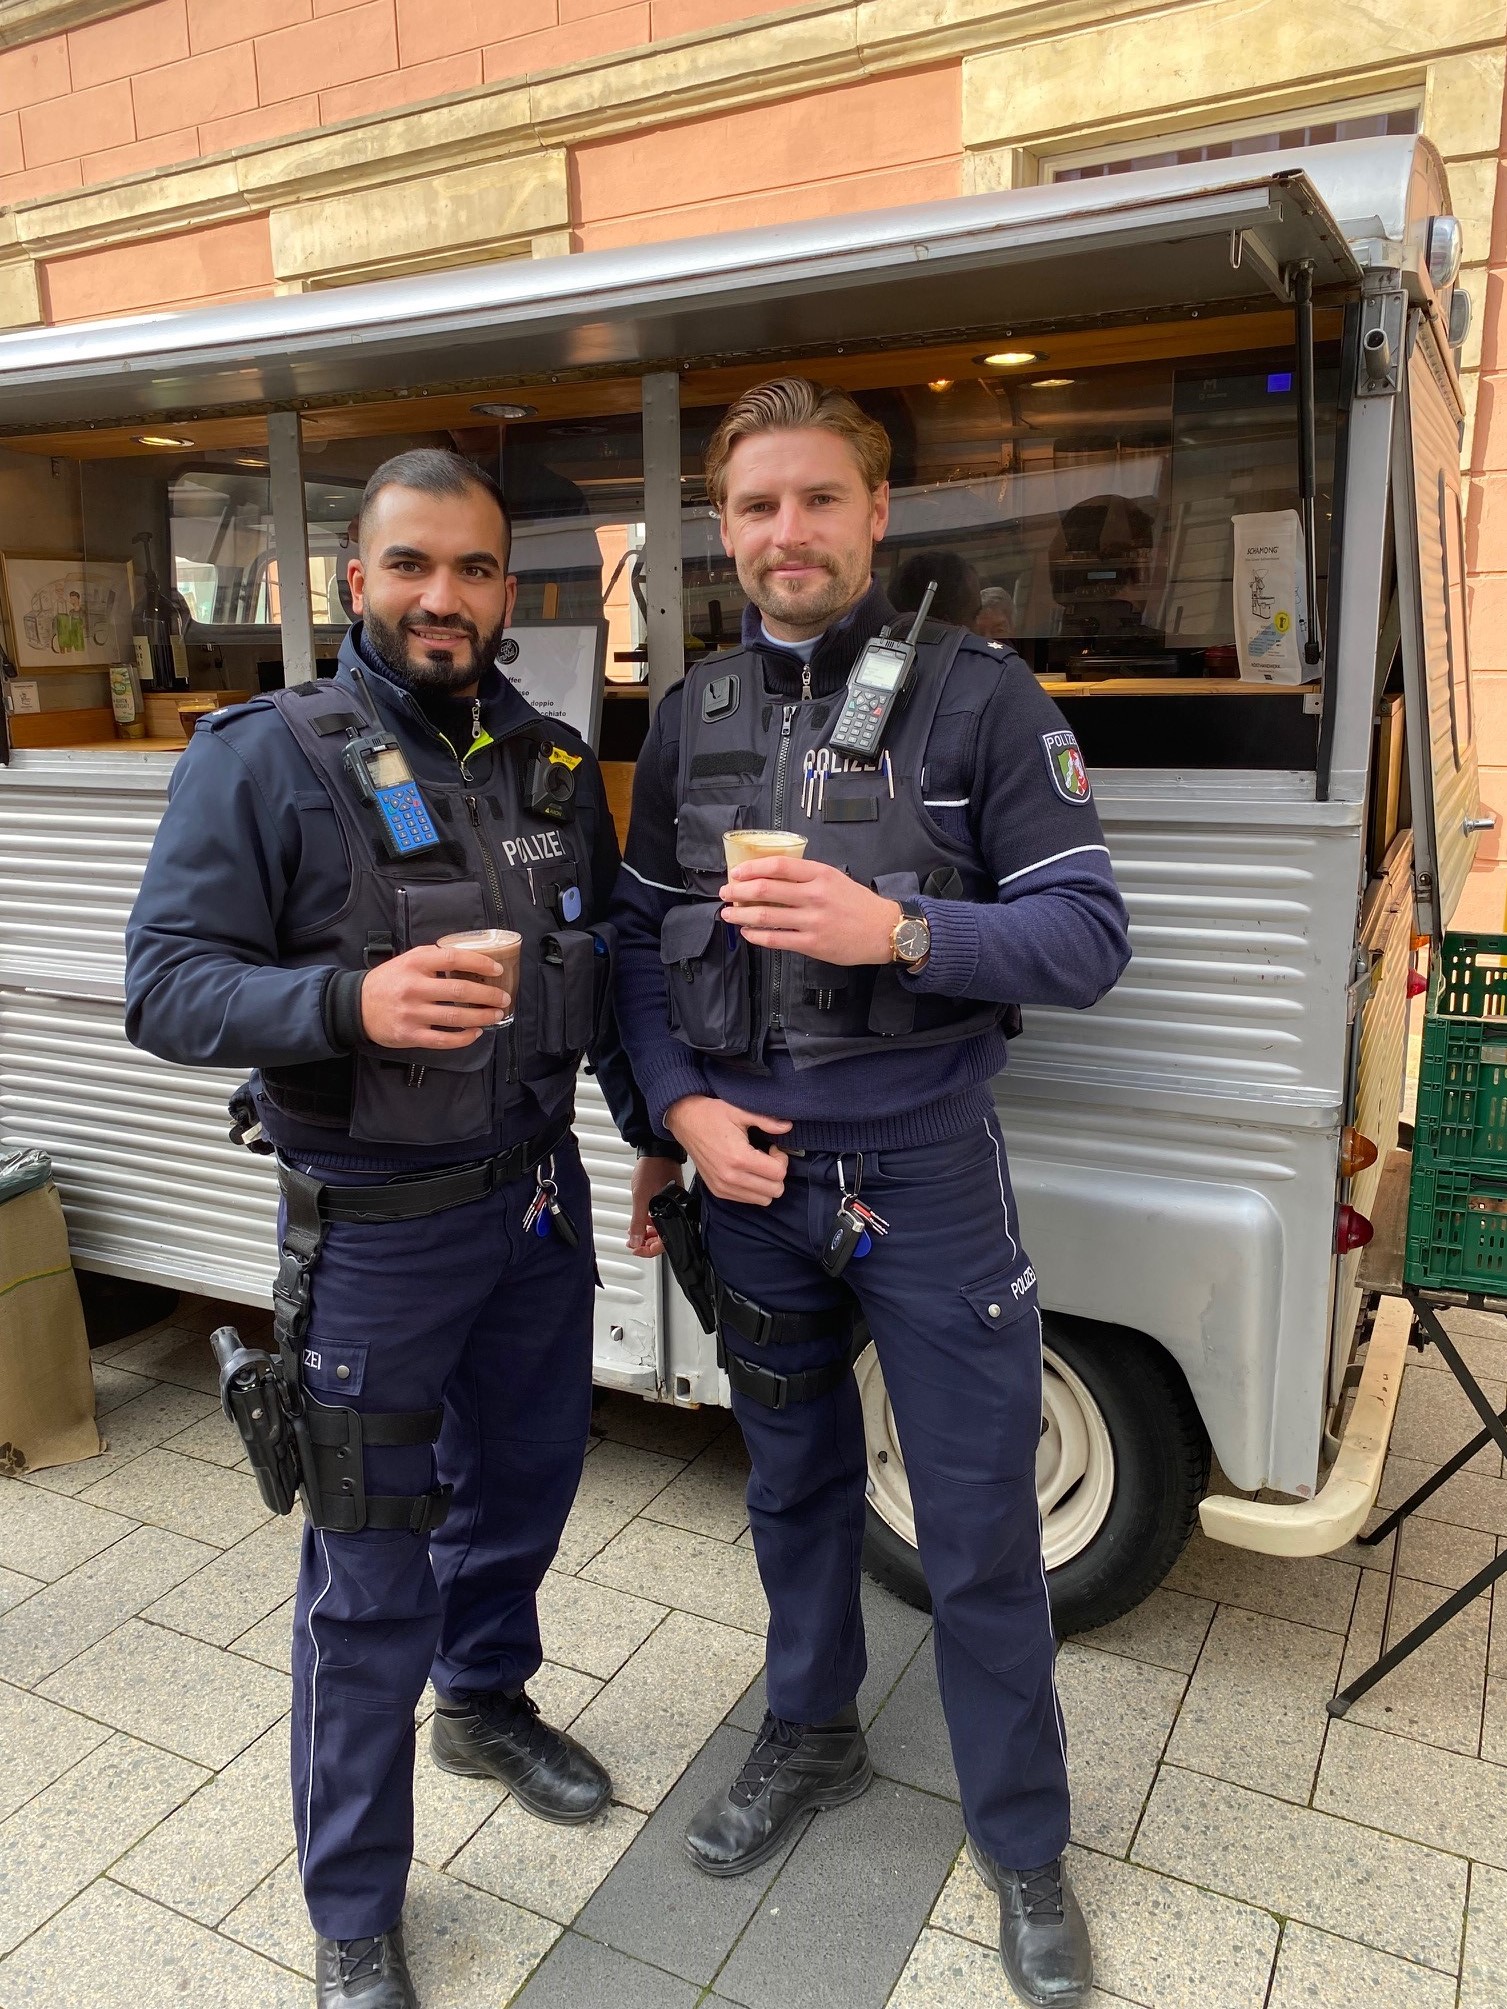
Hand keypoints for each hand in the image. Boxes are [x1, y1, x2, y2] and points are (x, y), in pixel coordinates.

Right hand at [358, 945, 509, 1049]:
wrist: (355, 1005)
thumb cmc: (388, 981)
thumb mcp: (407, 960)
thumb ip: (434, 959)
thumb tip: (471, 961)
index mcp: (415, 963)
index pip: (454, 958)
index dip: (480, 963)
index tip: (497, 969)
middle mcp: (414, 987)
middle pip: (460, 991)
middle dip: (488, 995)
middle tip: (503, 998)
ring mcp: (412, 1013)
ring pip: (455, 1017)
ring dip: (481, 1017)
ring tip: (496, 1014)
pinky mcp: (410, 1035)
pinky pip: (443, 1040)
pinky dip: (464, 1038)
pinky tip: (476, 1033)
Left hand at [628, 1156, 681, 1256]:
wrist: (657, 1150)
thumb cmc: (653, 1168)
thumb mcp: (640, 1198)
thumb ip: (638, 1222)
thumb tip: (635, 1240)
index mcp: (674, 1213)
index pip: (665, 1243)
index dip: (649, 1250)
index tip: (636, 1249)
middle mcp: (677, 1211)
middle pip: (665, 1237)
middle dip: (647, 1242)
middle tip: (635, 1243)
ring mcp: (675, 1205)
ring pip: (663, 1227)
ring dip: (648, 1232)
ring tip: (636, 1232)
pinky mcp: (671, 1199)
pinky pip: (663, 1216)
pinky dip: (652, 1221)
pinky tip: (643, 1219)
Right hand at [664, 1095, 790, 1205]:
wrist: (685, 1121)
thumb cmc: (711, 1114)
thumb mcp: (740, 1112)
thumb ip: (766, 1121)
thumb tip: (787, 1126)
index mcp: (739, 1158)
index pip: (778, 1174)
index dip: (782, 1160)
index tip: (773, 1148)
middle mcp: (731, 1177)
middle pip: (774, 1191)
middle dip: (777, 1174)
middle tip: (767, 1157)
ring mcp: (723, 1187)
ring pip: (763, 1200)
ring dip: (766, 1184)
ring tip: (757, 1165)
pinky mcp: (717, 1191)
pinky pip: (747, 1200)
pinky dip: (753, 1189)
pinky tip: (746, 1171)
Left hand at [720, 857, 899, 965]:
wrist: (883, 930)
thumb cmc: (857, 903)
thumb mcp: (835, 878)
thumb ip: (806, 876)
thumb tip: (769, 877)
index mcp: (820, 874)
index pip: (778, 866)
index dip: (752, 868)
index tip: (736, 872)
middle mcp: (815, 896)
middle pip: (766, 890)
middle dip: (739, 891)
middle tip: (725, 893)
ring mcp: (813, 921)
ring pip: (767, 916)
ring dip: (741, 915)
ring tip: (728, 914)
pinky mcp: (813, 944)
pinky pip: (776, 939)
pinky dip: (757, 935)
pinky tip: (748, 932)